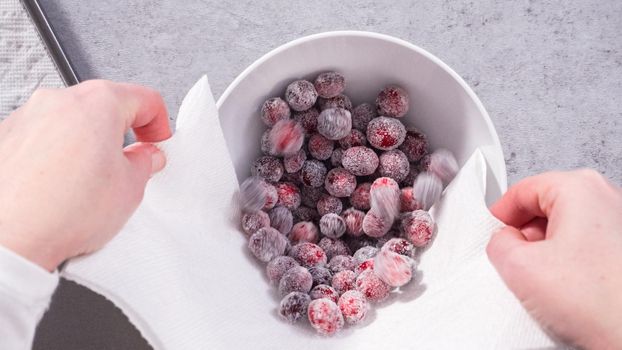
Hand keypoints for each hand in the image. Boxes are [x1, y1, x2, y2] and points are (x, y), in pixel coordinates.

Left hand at [0, 80, 170, 271]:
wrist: (8, 237)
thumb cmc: (61, 210)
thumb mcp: (130, 188)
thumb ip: (145, 163)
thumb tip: (144, 158)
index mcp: (98, 103)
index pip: (145, 100)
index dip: (159, 125)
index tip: (157, 143)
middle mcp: (58, 101)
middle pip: (104, 107)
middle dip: (121, 135)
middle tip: (129, 166)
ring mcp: (26, 117)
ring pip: (71, 123)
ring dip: (86, 146)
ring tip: (90, 185)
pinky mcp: (4, 138)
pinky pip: (41, 139)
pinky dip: (55, 157)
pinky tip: (60, 189)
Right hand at [487, 169, 621, 348]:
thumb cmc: (602, 302)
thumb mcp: (519, 267)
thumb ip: (497, 243)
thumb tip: (503, 241)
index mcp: (580, 188)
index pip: (522, 190)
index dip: (500, 214)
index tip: (493, 234)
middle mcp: (606, 198)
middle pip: (545, 207)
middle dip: (525, 235)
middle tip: (515, 262)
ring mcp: (620, 223)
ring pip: (565, 228)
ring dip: (547, 252)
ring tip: (544, 282)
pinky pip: (585, 246)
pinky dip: (570, 264)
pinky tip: (567, 289)